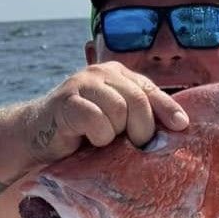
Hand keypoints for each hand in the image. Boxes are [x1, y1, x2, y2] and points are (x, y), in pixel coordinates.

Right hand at [24, 62, 188, 162]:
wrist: (37, 137)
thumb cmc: (81, 133)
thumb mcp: (115, 123)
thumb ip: (138, 118)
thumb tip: (178, 128)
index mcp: (117, 75)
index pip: (150, 90)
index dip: (167, 109)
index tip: (181, 126)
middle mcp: (100, 73)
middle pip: (137, 99)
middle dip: (141, 128)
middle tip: (133, 144)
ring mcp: (81, 84)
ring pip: (118, 109)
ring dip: (113, 133)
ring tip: (101, 140)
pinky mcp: (65, 101)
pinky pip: (95, 119)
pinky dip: (97, 135)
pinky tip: (87, 140)